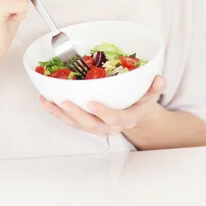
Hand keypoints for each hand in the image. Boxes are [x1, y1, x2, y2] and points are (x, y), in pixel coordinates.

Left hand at [40, 75, 166, 136]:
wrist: (132, 111)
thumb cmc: (139, 99)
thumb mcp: (149, 92)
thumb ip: (154, 86)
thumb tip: (159, 79)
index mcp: (127, 118)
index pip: (115, 119)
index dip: (104, 113)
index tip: (92, 103)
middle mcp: (109, 126)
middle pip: (91, 125)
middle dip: (76, 115)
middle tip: (64, 102)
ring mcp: (96, 125)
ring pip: (77, 125)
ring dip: (60, 115)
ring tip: (47, 103)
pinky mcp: (84, 122)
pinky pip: (69, 120)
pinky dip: (56, 112)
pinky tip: (46, 102)